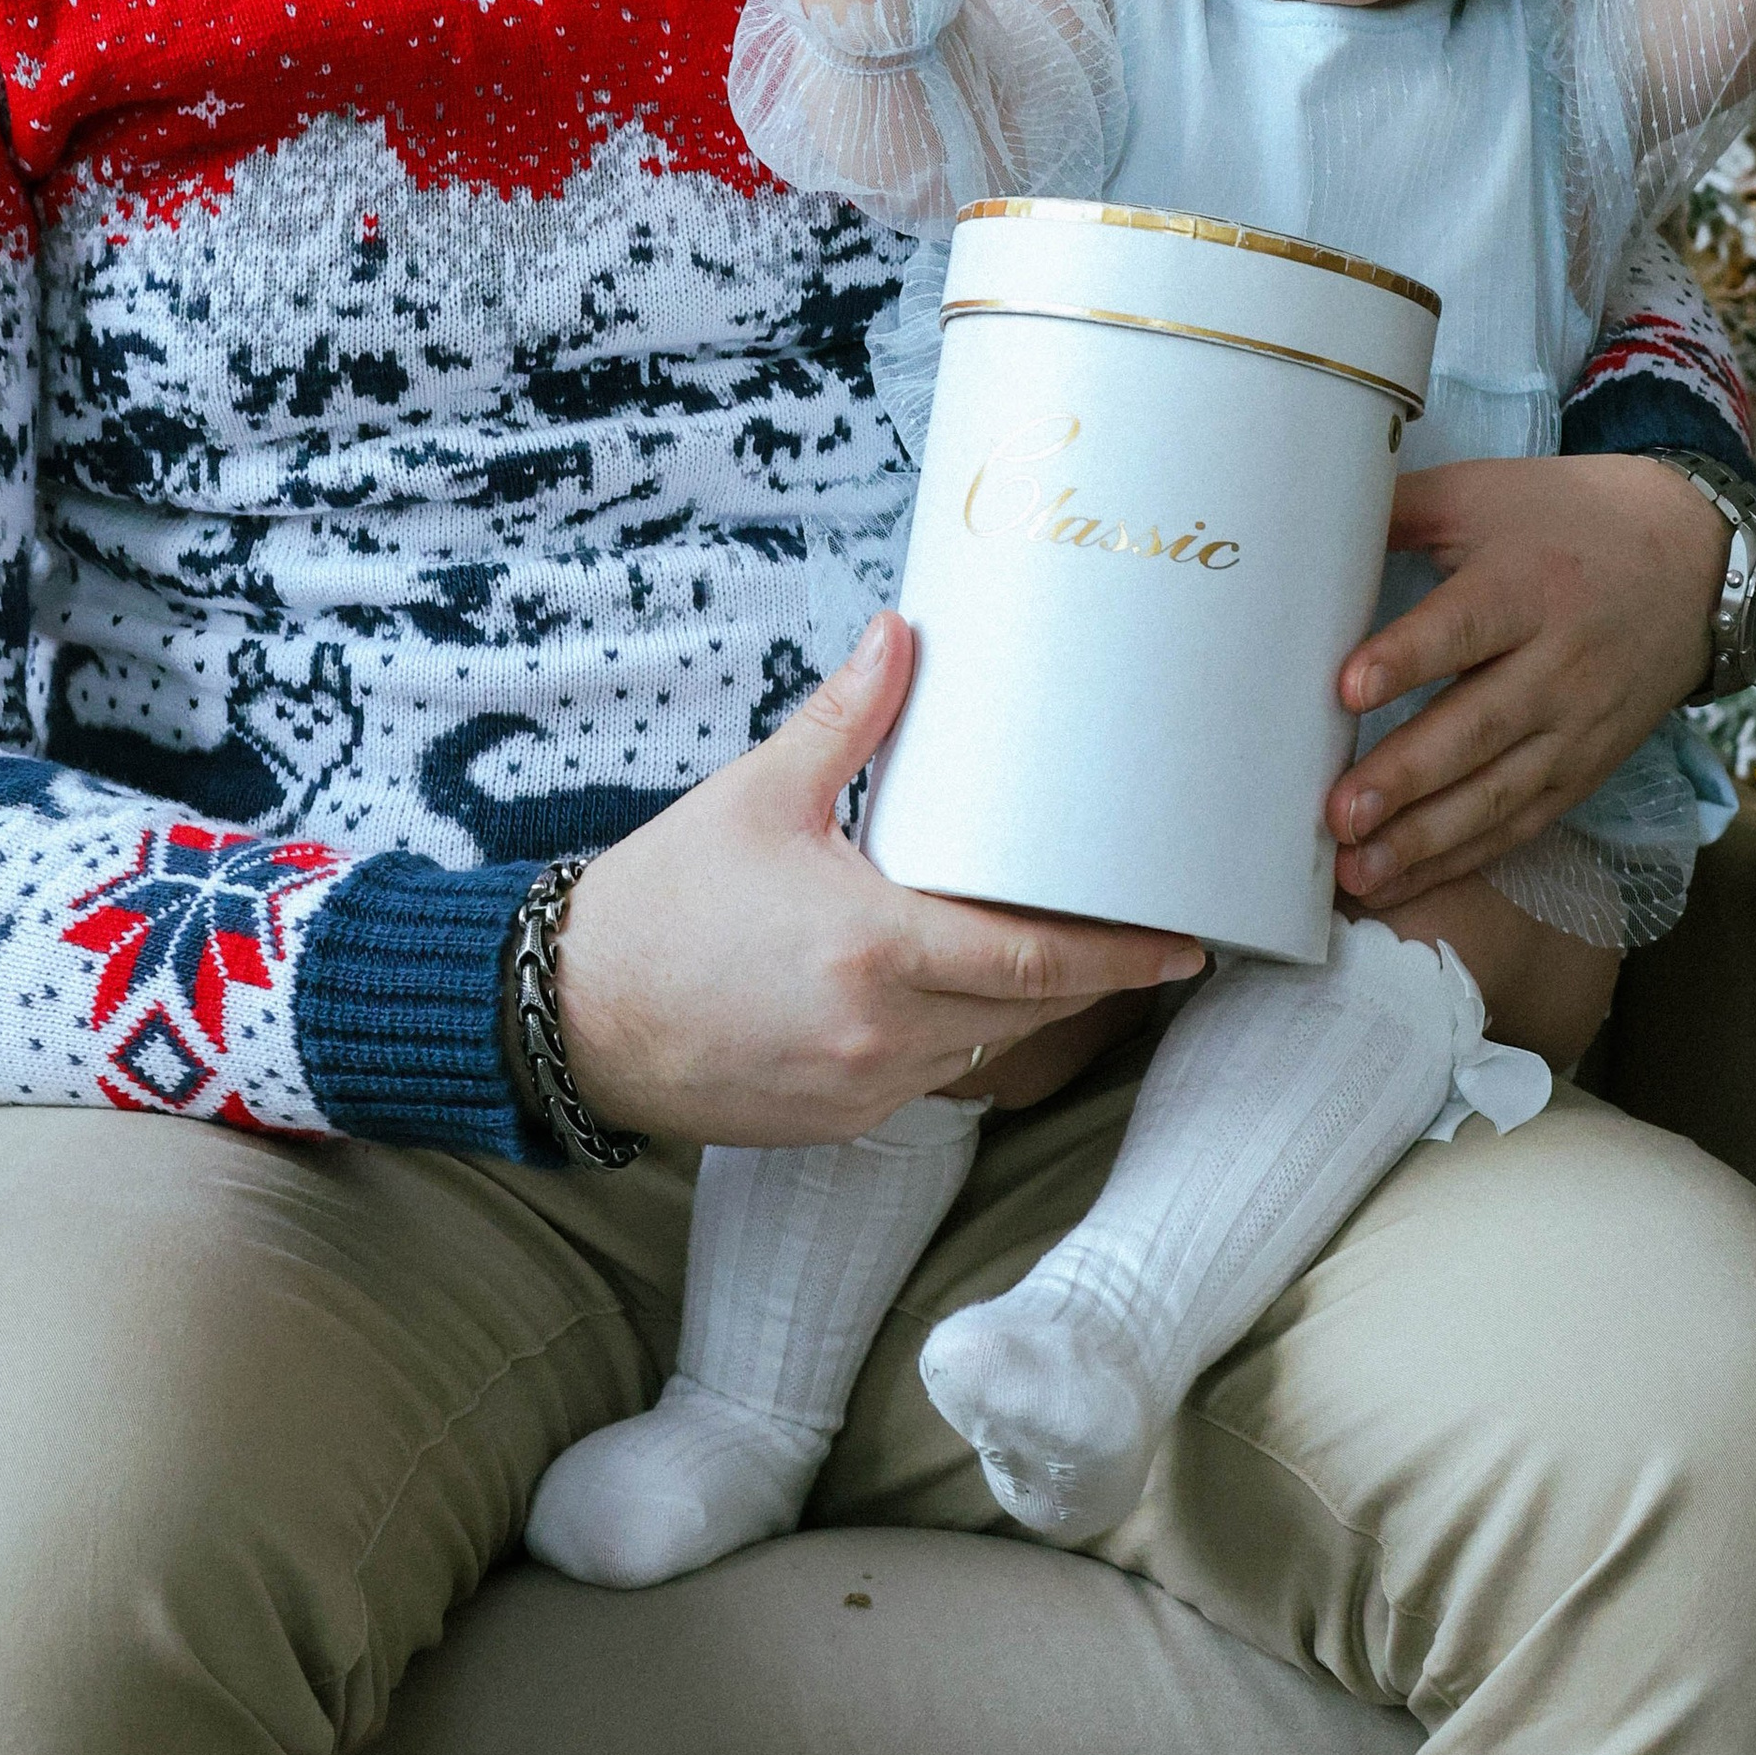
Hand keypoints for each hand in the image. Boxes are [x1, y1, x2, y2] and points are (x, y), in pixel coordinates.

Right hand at [551, 614, 1202, 1147]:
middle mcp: (880, 1032)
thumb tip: (901, 633)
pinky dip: (956, 1039)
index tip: (1183, 943)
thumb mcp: (758, 794)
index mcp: (874, 946)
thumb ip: (845, 718)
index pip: (1032, 959)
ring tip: (1059, 956)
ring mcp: (860, 1088)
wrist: (572, 1013)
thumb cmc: (665, 900)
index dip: (1119, 955)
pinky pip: (929, 1081)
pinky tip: (955, 994)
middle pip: (1026, 1011)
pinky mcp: (836, 1122)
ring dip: (1024, 1009)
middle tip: (1148, 939)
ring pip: (983, 1051)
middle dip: (1090, 977)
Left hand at [1323, 455, 1726, 913]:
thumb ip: (1396, 511)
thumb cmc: (1564, 520)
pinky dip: (1462, 857)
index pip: (1464, 628)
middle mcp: (1559, 664)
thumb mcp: (1484, 494)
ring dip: (1426, 839)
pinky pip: (1521, 822)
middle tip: (1339, 813)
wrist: (1691, 564)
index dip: (1407, 659)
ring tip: (1357, 870)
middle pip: (1480, 726)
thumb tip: (1301, 527)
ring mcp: (1577, 727)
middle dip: (1407, 776)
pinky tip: (1403, 881)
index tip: (1347, 689)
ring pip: (1500, 792)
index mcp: (1528, 585)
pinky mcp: (1585, 770)